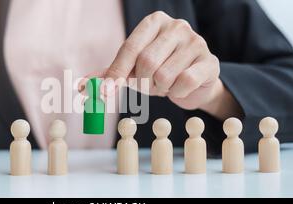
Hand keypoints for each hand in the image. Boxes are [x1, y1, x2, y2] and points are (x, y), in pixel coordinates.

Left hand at [82, 11, 240, 119]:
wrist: (194, 82)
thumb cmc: (160, 70)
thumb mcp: (132, 70)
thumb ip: (110, 74)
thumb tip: (82, 87)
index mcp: (154, 22)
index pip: (130, 48)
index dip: (116, 72)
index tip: (103, 93)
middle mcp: (176, 26)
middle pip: (146, 62)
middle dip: (143, 83)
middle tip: (148, 86)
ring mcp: (196, 42)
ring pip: (165, 76)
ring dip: (160, 90)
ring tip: (166, 85)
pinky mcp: (210, 62)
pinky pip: (185, 83)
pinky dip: (178, 93)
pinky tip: (182, 88)